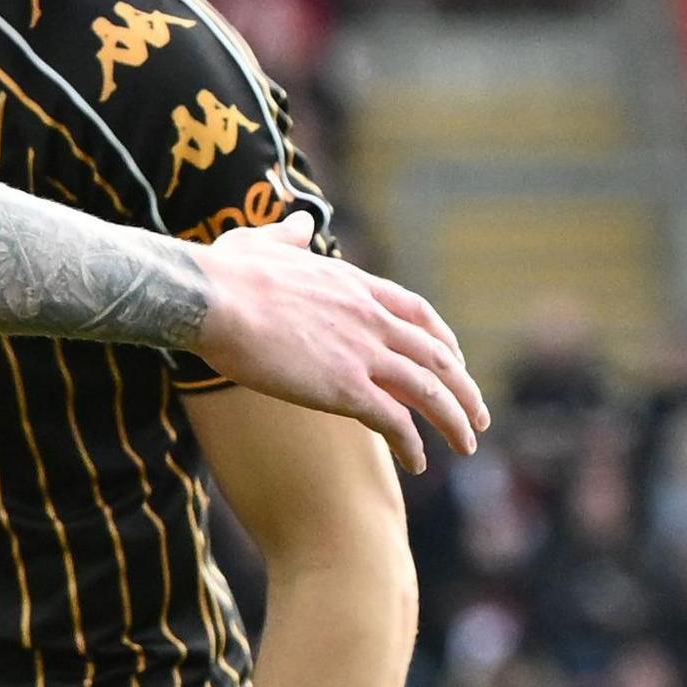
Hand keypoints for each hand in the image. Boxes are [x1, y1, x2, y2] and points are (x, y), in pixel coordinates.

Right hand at [189, 213, 487, 473]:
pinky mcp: (345, 388)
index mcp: (354, 285)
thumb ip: (288, 236)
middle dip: (463, 387)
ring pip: (429, 391)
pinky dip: (412, 444)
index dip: (443, 340)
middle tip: (476, 415)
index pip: (417, 312)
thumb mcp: (261, 242)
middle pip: (436, 355)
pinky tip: (417, 463)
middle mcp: (370, 318)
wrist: (210, 298)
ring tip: (466, 446)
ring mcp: (362, 353)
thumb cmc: (224, 273)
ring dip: (454, 420)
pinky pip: (395, 422)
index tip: (455, 361)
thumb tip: (301, 223)